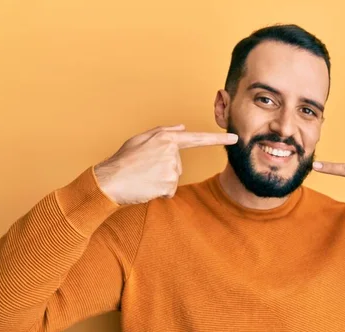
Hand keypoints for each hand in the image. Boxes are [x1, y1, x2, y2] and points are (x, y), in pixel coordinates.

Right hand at [94, 124, 237, 204]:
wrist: (109, 181)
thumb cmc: (122, 161)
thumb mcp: (139, 140)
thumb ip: (162, 132)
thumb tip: (182, 127)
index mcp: (166, 139)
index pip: (196, 138)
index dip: (217, 139)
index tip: (235, 139)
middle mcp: (171, 152)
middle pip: (178, 164)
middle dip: (163, 169)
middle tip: (144, 169)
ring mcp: (171, 168)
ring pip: (173, 178)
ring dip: (160, 181)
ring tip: (143, 177)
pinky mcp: (169, 184)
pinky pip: (169, 191)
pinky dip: (159, 192)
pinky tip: (146, 187)